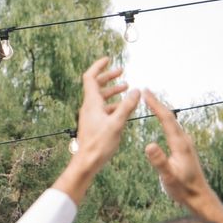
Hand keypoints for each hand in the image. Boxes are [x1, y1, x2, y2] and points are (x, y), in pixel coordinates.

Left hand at [55, 57, 139, 203]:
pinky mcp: (93, 125)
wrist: (86, 162)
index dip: (98, 66)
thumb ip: (127, 106)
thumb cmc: (99, 144)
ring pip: (100, 98)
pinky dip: (113, 104)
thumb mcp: (117, 123)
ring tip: (126, 88)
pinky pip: (103, 109)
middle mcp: (89, 107)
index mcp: (91, 103)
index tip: (108, 59)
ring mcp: (90, 116)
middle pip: (96, 85)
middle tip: (121, 71)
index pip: (90, 77)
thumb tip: (136, 89)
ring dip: (112, 91)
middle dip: (109, 77)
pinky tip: (123, 108)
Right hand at [143, 89, 222, 222]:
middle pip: (170, 117)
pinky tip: (162, 120)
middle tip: (146, 91)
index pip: (167, 119)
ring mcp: (185, 144)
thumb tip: (148, 144)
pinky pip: (173, 128)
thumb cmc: (183, 189)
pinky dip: (165, 119)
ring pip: (172, 122)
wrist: (199, 197)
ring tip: (151, 101)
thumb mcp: (168, 176)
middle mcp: (184, 141)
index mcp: (180, 144)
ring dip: (161, 110)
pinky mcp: (184, 148)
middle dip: (157, 103)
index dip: (156, 105)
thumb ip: (159, 161)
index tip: (146, 92)